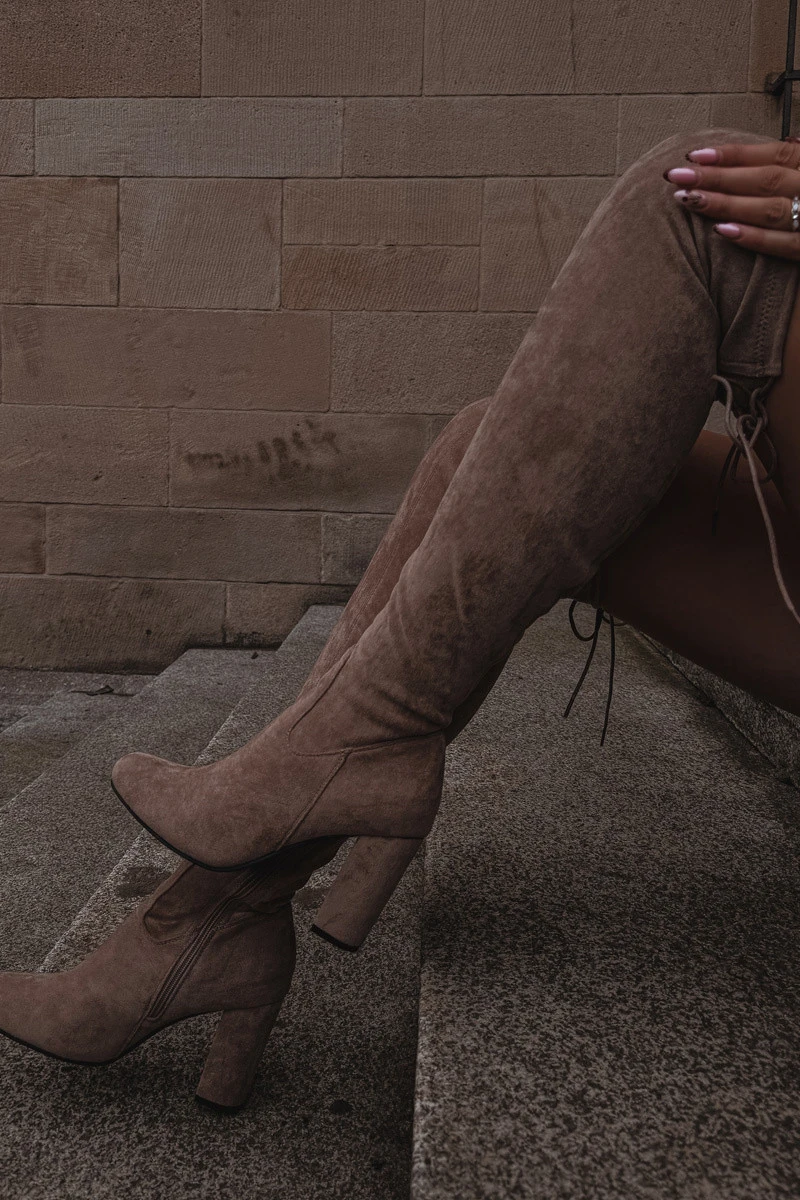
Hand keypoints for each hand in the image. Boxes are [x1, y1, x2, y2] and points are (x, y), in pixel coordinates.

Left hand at [662, 137, 799, 260]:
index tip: (694, 155)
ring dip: (726, 204)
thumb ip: (797, 167)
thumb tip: (785, 143)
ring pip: (768, 209)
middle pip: (763, 179)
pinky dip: (753, 237)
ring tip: (688, 200)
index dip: (733, 154)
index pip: (772, 155)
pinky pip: (782, 244)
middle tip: (677, 176)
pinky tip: (721, 231)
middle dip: (717, 177)